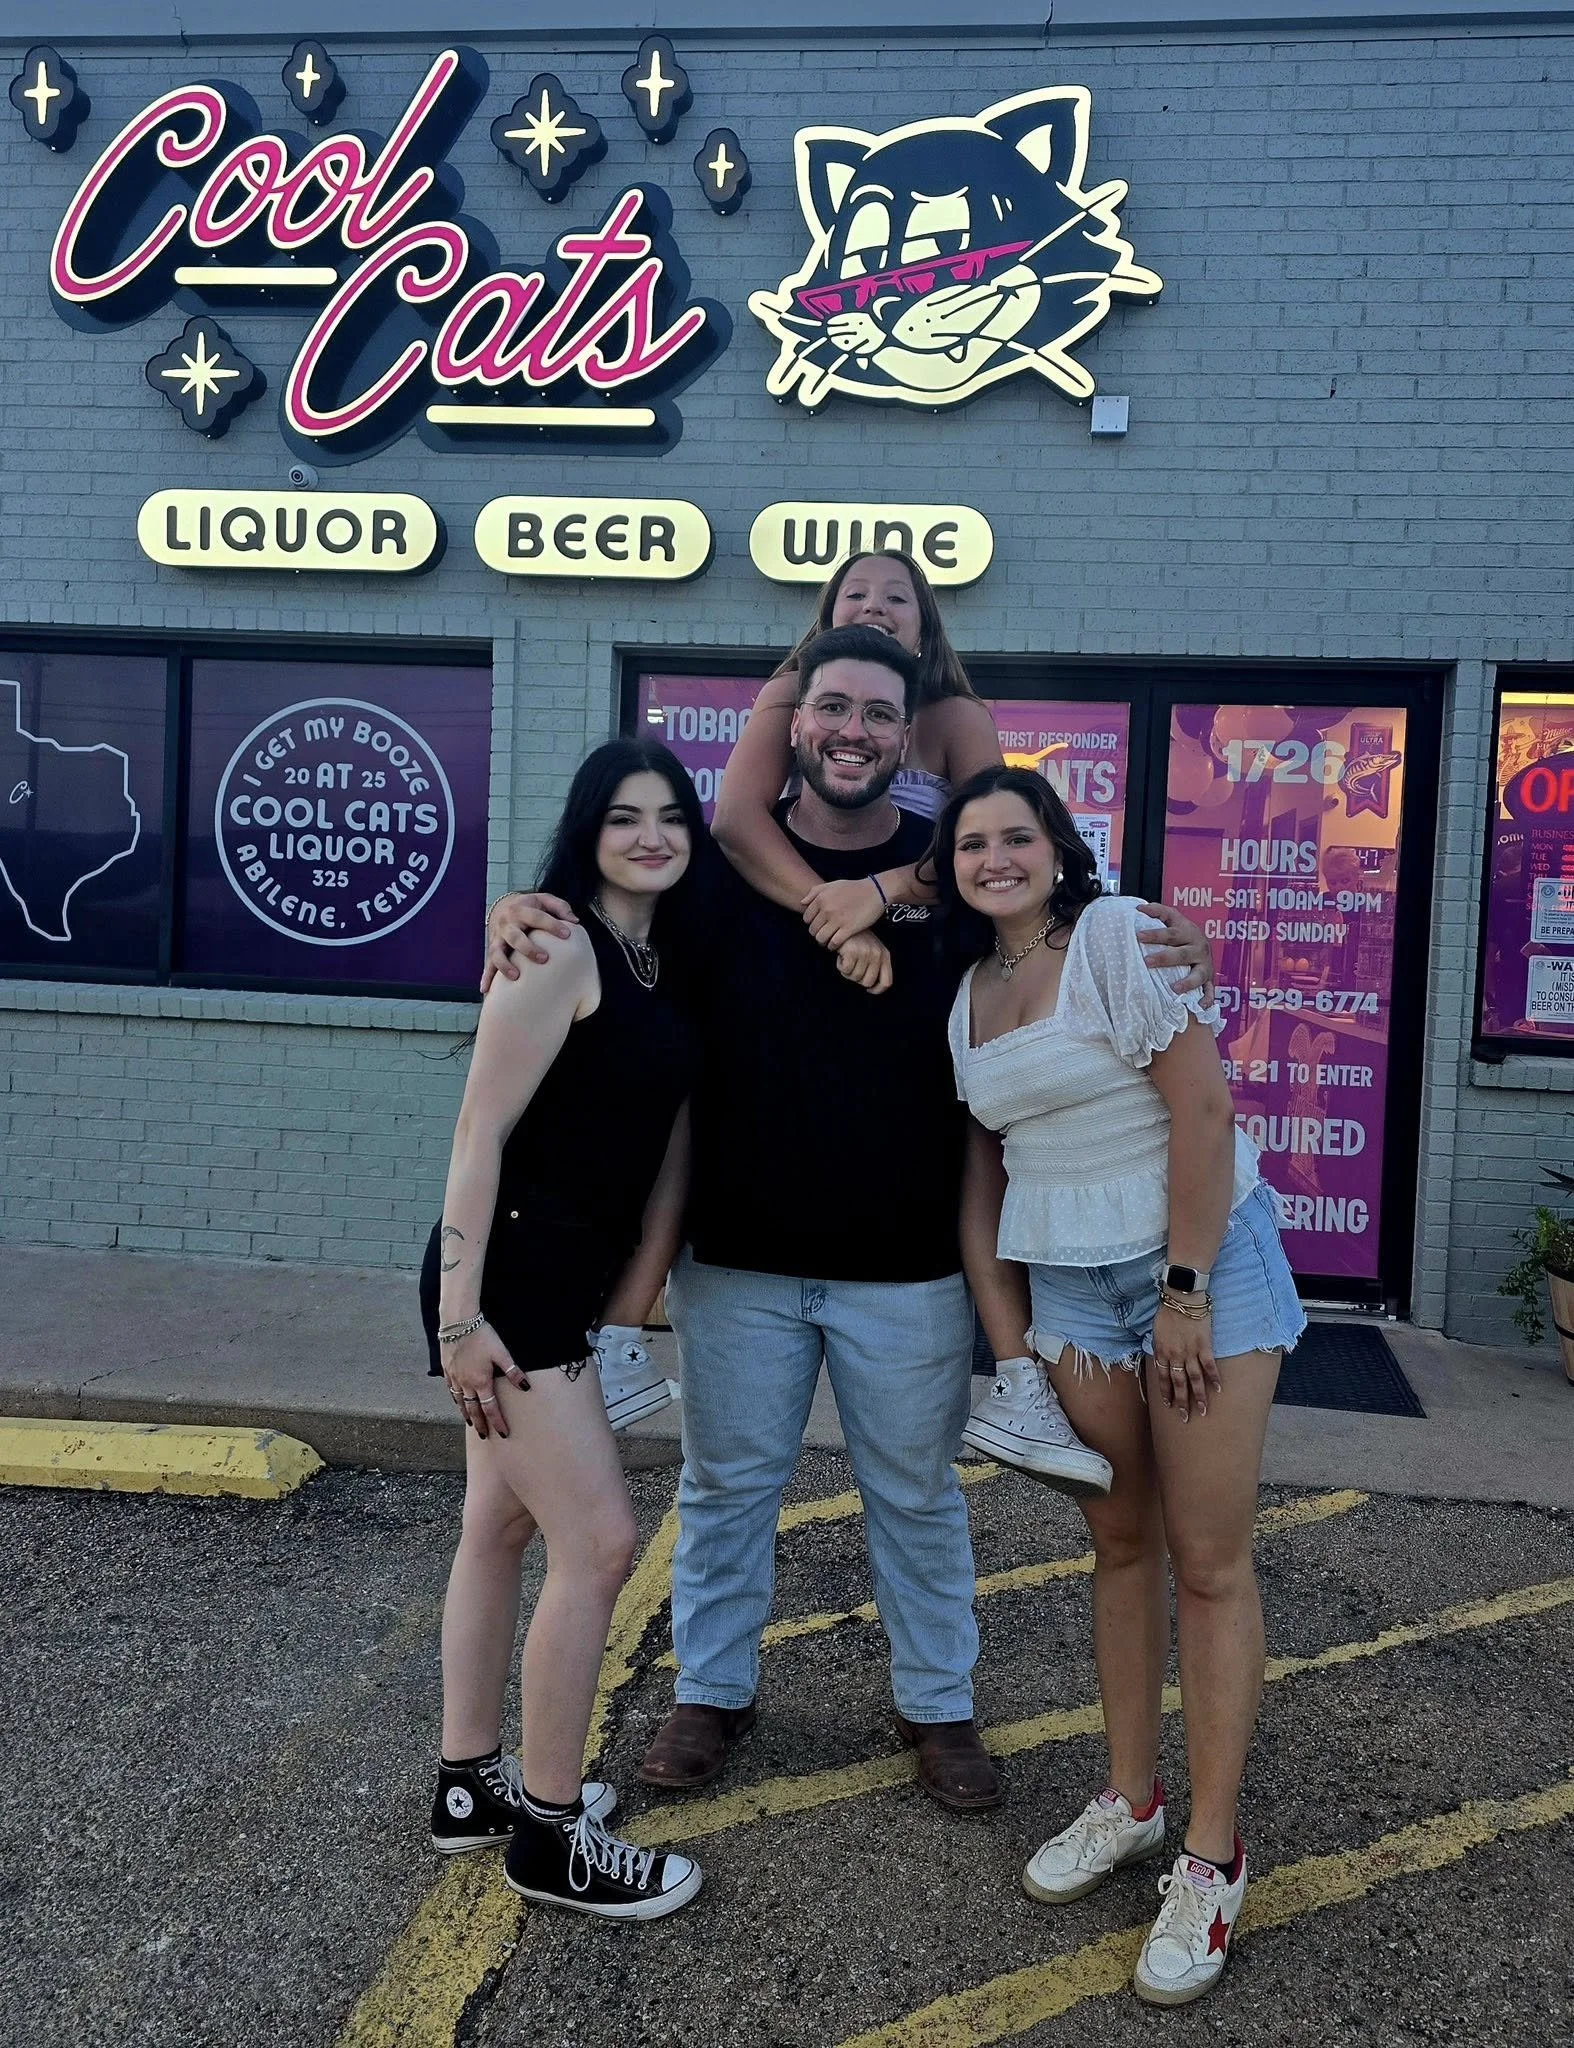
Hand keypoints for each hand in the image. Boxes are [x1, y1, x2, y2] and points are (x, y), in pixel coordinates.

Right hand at [442, 1323, 527, 1437]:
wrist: (458, 1322)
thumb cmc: (482, 1335)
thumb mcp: (501, 1352)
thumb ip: (513, 1371)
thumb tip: (526, 1387)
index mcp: (481, 1382)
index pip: (490, 1409)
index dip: (497, 1422)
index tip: (503, 1434)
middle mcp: (466, 1383)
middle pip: (473, 1410)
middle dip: (479, 1424)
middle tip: (484, 1435)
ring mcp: (455, 1377)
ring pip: (460, 1402)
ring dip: (466, 1414)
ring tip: (470, 1422)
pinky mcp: (447, 1369)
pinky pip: (451, 1389)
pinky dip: (456, 1399)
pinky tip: (457, 1400)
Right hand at [481, 891, 578, 992]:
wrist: (502, 907)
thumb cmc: (530, 906)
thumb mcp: (544, 900)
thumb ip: (560, 907)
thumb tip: (575, 921)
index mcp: (521, 910)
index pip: (537, 917)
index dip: (552, 925)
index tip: (567, 935)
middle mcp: (507, 924)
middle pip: (515, 936)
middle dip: (528, 948)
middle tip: (544, 959)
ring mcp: (497, 937)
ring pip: (497, 951)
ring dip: (504, 964)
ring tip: (516, 976)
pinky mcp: (493, 949)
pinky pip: (488, 964)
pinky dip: (486, 977)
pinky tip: (486, 990)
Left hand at [801, 876, 884, 948]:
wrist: (875, 891)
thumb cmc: (853, 888)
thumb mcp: (832, 884)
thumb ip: (815, 892)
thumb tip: (802, 902)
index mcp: (821, 898)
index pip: (806, 918)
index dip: (812, 923)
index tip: (820, 925)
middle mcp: (827, 909)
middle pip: (812, 930)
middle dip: (817, 933)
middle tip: (825, 933)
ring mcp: (837, 920)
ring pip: (820, 938)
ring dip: (823, 941)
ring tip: (829, 940)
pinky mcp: (848, 929)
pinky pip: (833, 943)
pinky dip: (832, 946)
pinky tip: (836, 944)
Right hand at [834, 930, 892, 994]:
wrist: (845, 923)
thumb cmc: (857, 939)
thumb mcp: (873, 950)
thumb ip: (875, 966)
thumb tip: (870, 986)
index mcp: (885, 955)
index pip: (886, 982)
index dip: (877, 990)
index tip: (868, 990)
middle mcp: (877, 954)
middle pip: (867, 982)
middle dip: (857, 978)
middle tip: (852, 967)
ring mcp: (865, 953)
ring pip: (855, 977)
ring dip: (847, 971)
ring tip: (847, 958)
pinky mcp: (853, 952)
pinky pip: (845, 970)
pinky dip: (840, 966)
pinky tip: (841, 956)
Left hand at [1138, 901, 1215, 1002]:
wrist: (1204, 946)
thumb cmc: (1181, 934)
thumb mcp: (1174, 920)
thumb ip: (1158, 913)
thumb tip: (1138, 908)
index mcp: (1188, 931)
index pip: (1170, 932)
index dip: (1155, 933)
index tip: (1138, 936)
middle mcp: (1198, 947)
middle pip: (1182, 953)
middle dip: (1164, 958)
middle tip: (1146, 962)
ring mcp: (1205, 964)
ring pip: (1198, 973)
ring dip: (1187, 982)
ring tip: (1174, 989)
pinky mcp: (1210, 979)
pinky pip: (1210, 990)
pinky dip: (1206, 999)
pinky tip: (1200, 1006)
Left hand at [1150, 1302, 1221, 1420]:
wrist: (1181, 1298)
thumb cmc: (1167, 1312)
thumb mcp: (1156, 1331)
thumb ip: (1160, 1347)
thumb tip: (1162, 1359)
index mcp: (1161, 1352)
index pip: (1163, 1378)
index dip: (1166, 1393)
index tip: (1169, 1405)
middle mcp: (1175, 1356)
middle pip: (1178, 1383)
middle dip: (1181, 1402)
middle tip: (1185, 1418)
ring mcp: (1190, 1352)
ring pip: (1194, 1379)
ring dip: (1198, 1396)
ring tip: (1203, 1411)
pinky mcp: (1204, 1345)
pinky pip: (1209, 1365)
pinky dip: (1213, 1378)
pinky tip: (1218, 1389)